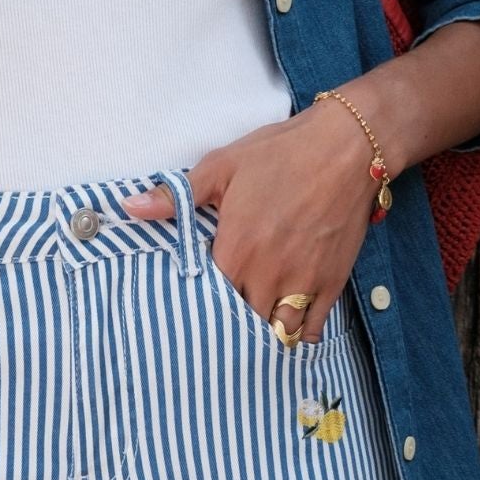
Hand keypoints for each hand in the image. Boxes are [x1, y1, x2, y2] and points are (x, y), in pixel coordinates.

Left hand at [121, 95, 381, 342]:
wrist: (349, 145)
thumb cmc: (282, 152)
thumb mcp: (222, 166)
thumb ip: (177, 196)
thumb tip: (130, 207)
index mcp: (235, 251)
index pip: (207, 302)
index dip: (199, 308)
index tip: (194, 308)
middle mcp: (266, 275)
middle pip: (241, 324)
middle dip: (231, 327)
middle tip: (221, 326)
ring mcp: (301, 283)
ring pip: (277, 332)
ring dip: (264, 334)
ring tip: (253, 331)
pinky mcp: (331, 283)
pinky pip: (311, 328)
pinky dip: (299, 334)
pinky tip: (288, 329)